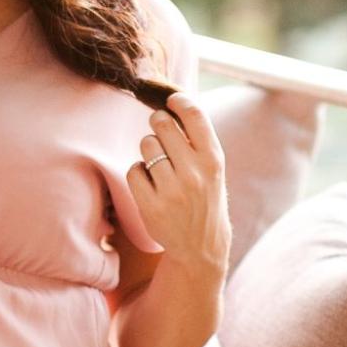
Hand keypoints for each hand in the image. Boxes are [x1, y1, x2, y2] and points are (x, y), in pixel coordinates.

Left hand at [126, 91, 229, 272]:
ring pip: (146, 145)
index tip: (171, 99)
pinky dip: (138, 172)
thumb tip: (172, 105)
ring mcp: (172, 190)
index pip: (194, 115)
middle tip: (159, 129)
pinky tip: (150, 183)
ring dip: (148, 150)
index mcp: (213, 160)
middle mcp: (194, 173)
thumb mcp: (213, 170)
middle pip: (162, 124)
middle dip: (157, 122)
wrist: (201, 247)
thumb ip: (197, 141)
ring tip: (159, 165)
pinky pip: (133, 170)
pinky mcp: (151, 205)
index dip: (178, 101)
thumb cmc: (205, 199)